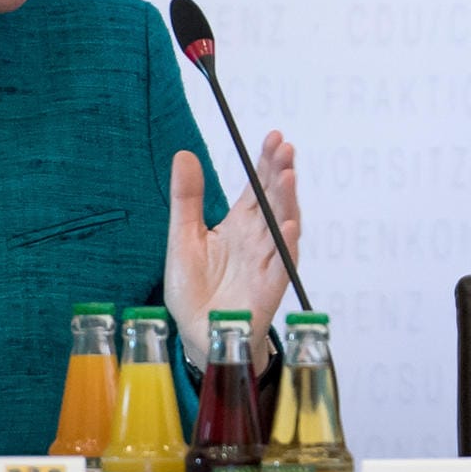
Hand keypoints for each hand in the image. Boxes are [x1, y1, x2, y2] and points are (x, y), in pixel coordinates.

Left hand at [164, 131, 297, 372]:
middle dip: (281, 173)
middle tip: (285, 148)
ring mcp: (265, 263)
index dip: (267, 162)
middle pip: (274, 201)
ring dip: (287, 202)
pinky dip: (285, 246)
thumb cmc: (194, 289)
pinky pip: (281, 266)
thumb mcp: (182, 237)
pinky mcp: (267, 289)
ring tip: (288, 177)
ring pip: (282, 227)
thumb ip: (187, 198)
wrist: (195, 334)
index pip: (258, 186)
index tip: (274, 136)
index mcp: (239, 224)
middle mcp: (257, 240)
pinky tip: (286, 226)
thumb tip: (184, 154)